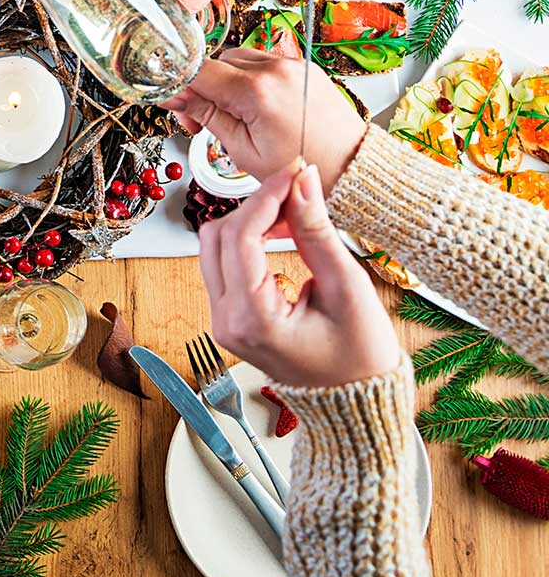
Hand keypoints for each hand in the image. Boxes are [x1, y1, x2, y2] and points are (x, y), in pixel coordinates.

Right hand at [163, 49, 365, 190]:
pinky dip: (250, 80)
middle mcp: (276, 69)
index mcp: (257, 91)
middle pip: (218, 62)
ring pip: (239, 59)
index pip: (200, 70)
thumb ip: (205, 115)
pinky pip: (263, 63)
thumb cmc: (299, 167)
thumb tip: (174, 96)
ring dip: (227, 82)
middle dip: (204, 87)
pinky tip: (254, 107)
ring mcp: (292, 64)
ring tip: (233, 116)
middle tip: (203, 122)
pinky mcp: (303, 67)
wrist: (350, 167)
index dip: (180, 85)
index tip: (172, 101)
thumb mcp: (241, 149)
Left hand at [200, 162, 402, 387]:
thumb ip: (316, 231)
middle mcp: (225, 321)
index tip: (295, 172)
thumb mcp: (347, 288)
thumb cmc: (361, 356)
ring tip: (294, 213)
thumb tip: (302, 181)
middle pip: (217, 237)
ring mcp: (222, 321)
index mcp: (251, 319)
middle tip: (297, 190)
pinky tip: (283, 234)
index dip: (265, 197)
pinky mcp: (229, 317)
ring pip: (215, 249)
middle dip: (254, 207)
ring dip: (249, 222)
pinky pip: (225, 266)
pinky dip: (248, 242)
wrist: (357, 404)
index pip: (240, 237)